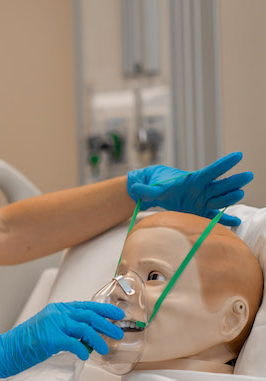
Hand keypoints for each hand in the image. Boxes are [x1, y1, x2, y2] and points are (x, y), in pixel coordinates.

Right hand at [0, 301, 123, 380]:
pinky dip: (82, 350)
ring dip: (98, 339)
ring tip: (105, 348)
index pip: (86, 305)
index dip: (104, 310)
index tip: (117, 315)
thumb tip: (87, 335)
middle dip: (107, 324)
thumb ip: (66, 327)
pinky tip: (85, 355)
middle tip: (118, 332)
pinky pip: (74, 344)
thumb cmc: (27, 341)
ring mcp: (53, 324)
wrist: (7, 349)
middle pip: (89, 315)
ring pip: (85, 329)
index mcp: (57, 309)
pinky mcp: (51, 338)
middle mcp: (56, 313)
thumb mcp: (49, 327)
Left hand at [127, 152, 252, 225]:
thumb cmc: (157, 187)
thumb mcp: (151, 189)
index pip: (212, 170)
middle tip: (247, 176)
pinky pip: (216, 216)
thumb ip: (145, 190)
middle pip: (222, 184)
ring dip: (231, 197)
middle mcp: (203, 189)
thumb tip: (134, 188)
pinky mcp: (202, 212)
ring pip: (221, 198)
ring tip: (239, 194)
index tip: (238, 154)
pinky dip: (226, 220)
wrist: (158, 194)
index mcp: (193, 179)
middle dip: (234, 180)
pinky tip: (236, 223)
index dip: (224, 163)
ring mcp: (204, 201)